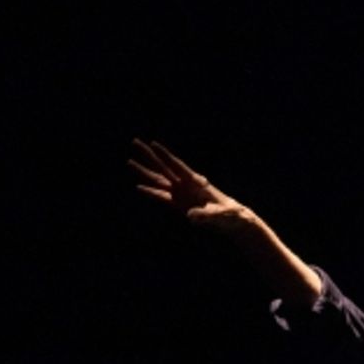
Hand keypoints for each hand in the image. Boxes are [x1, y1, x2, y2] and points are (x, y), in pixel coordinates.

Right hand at [128, 139, 250, 230]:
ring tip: (130, 161)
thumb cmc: (230, 214)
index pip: (176, 165)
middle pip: (163, 167)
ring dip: (144, 172)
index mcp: (196, 182)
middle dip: (148, 155)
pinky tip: (139, 187)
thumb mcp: (219, 215)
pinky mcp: (179, 205)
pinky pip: (161, 197)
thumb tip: (190, 216)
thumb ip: (205, 215)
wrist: (233, 221)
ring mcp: (181, 193)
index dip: (164, 155)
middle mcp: (185, 184)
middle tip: (134, 142)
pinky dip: (150, 193)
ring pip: (158, 180)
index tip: (152, 144)